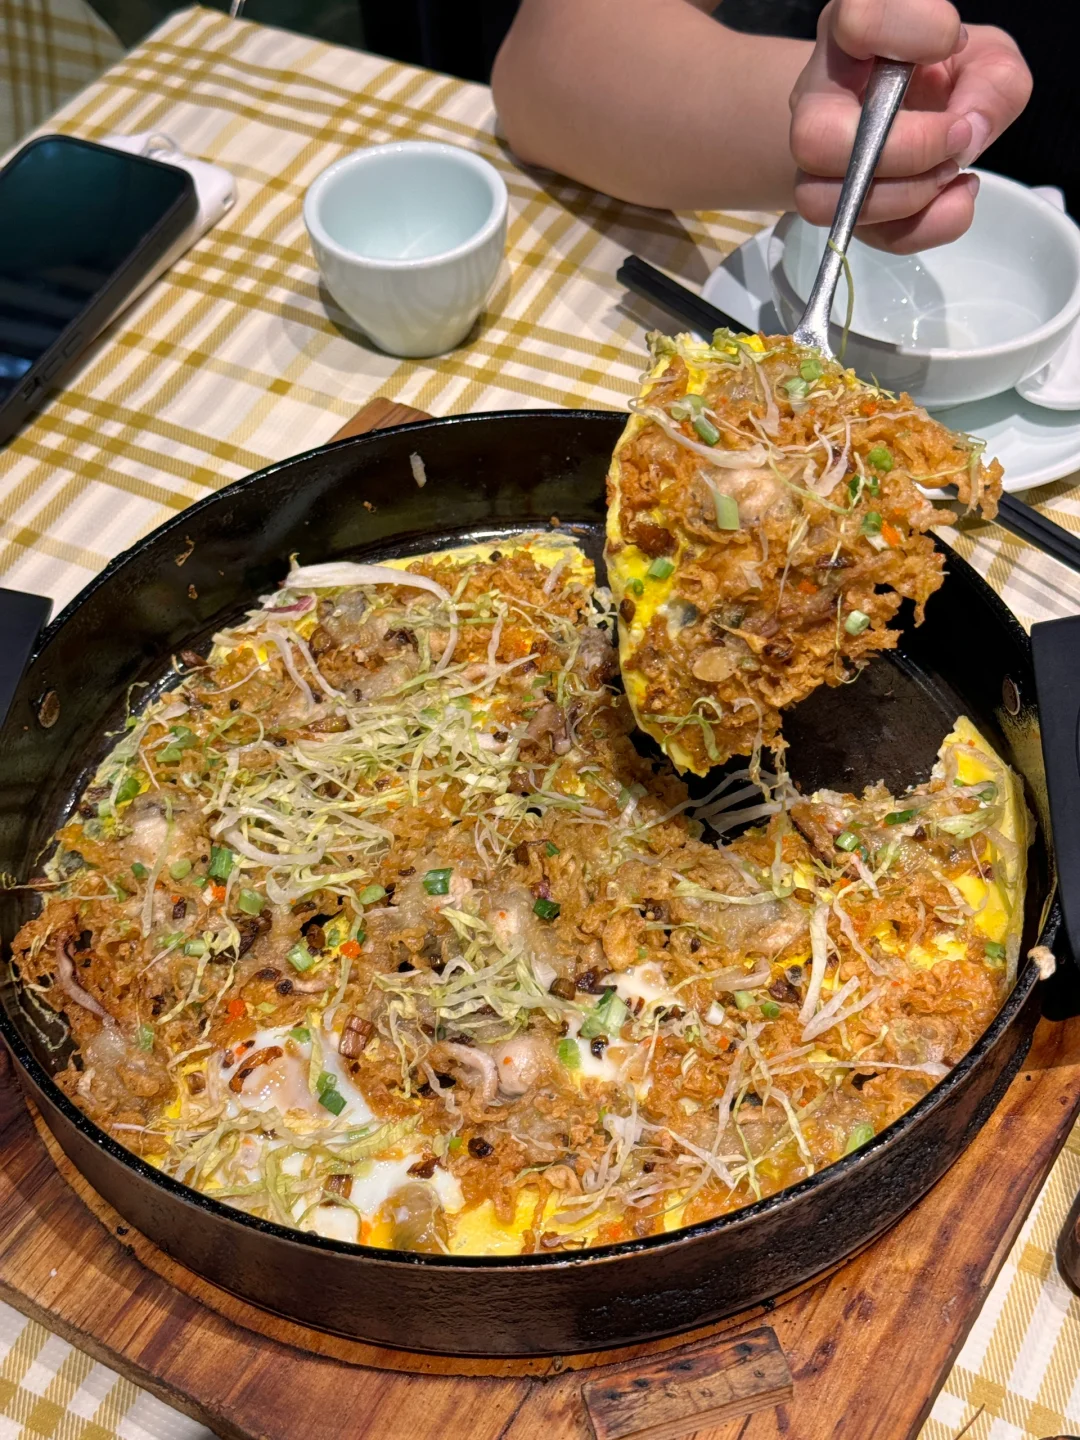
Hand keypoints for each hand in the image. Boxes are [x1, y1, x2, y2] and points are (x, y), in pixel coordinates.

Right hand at [788, 0, 1030, 252]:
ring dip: (907, 196)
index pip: (857, 22)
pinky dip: (924, 225)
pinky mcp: (840, 210)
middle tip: (956, 137)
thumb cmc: (946, 78)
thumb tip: (968, 130)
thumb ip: (993, 85)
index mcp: (850, 35)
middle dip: (904, 149)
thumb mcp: (986, 62)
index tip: (955, 44)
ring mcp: (815, 163)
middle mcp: (817, 97)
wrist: (911, 117)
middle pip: (815, 137)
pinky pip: (868, 237)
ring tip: (951, 170)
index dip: (913, 35)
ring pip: (822, 200)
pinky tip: (951, 196)